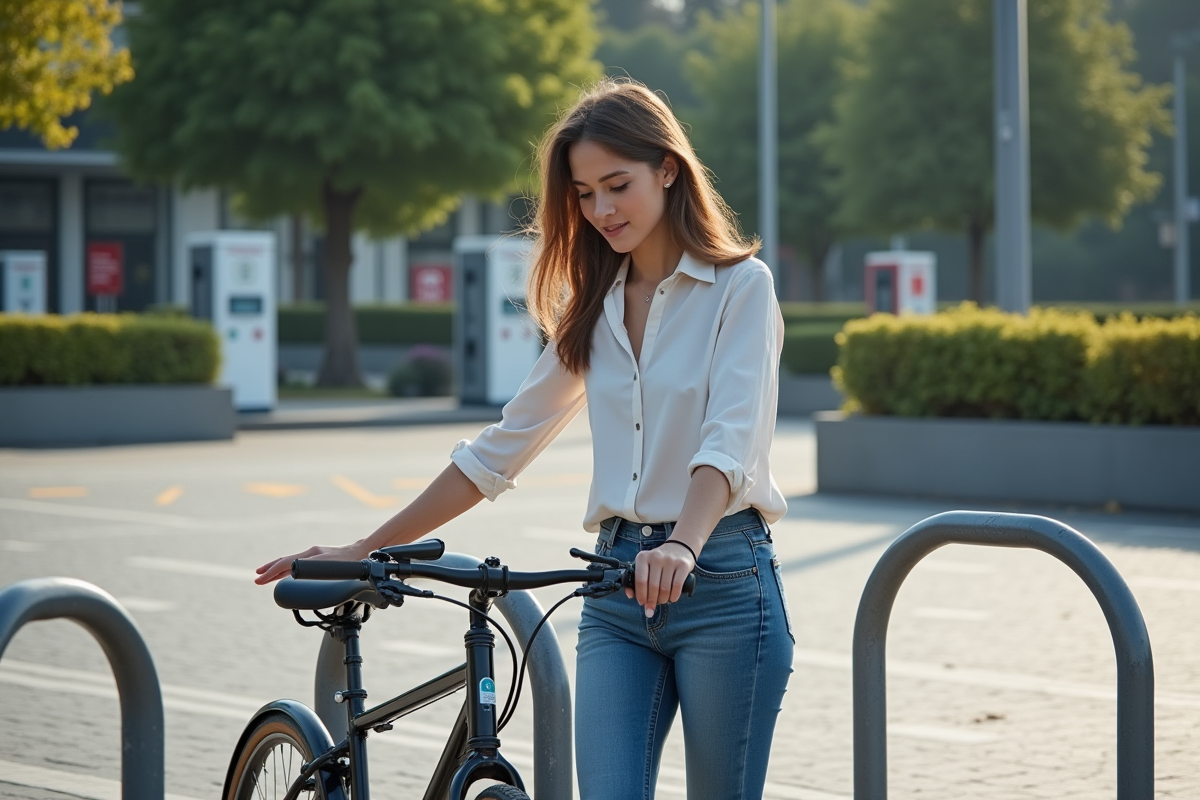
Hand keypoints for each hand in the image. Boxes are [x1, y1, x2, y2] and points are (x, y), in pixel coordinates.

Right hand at [254, 540, 370, 584]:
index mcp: (313, 555)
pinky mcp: (317, 557)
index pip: (287, 563)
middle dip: (270, 570)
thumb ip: (319, 573)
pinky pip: (297, 562)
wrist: (363, 551)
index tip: (262, 578)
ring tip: (263, 576)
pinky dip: (286, 568)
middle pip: (285, 561)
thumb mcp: (336, 569)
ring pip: (290, 562)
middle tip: (257, 579)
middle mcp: (311, 553)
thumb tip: (301, 576)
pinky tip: (282, 574)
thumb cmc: (352, 562)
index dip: (273, 572)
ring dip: (276, 569)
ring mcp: (313, 554)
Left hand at [627, 541, 694, 617]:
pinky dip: (674, 596)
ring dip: (663, 599)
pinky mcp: (683, 565)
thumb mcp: (645, 565)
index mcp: (643, 557)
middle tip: (652, 605)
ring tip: (662, 600)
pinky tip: (672, 598)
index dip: (641, 595)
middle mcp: (656, 557)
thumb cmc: (659, 561)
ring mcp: (670, 560)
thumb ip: (635, 580)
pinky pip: (677, 586)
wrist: (679, 548)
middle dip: (652, 600)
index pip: (640, 580)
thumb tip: (630, 596)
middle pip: (653, 586)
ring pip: (665, 588)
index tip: (642, 603)